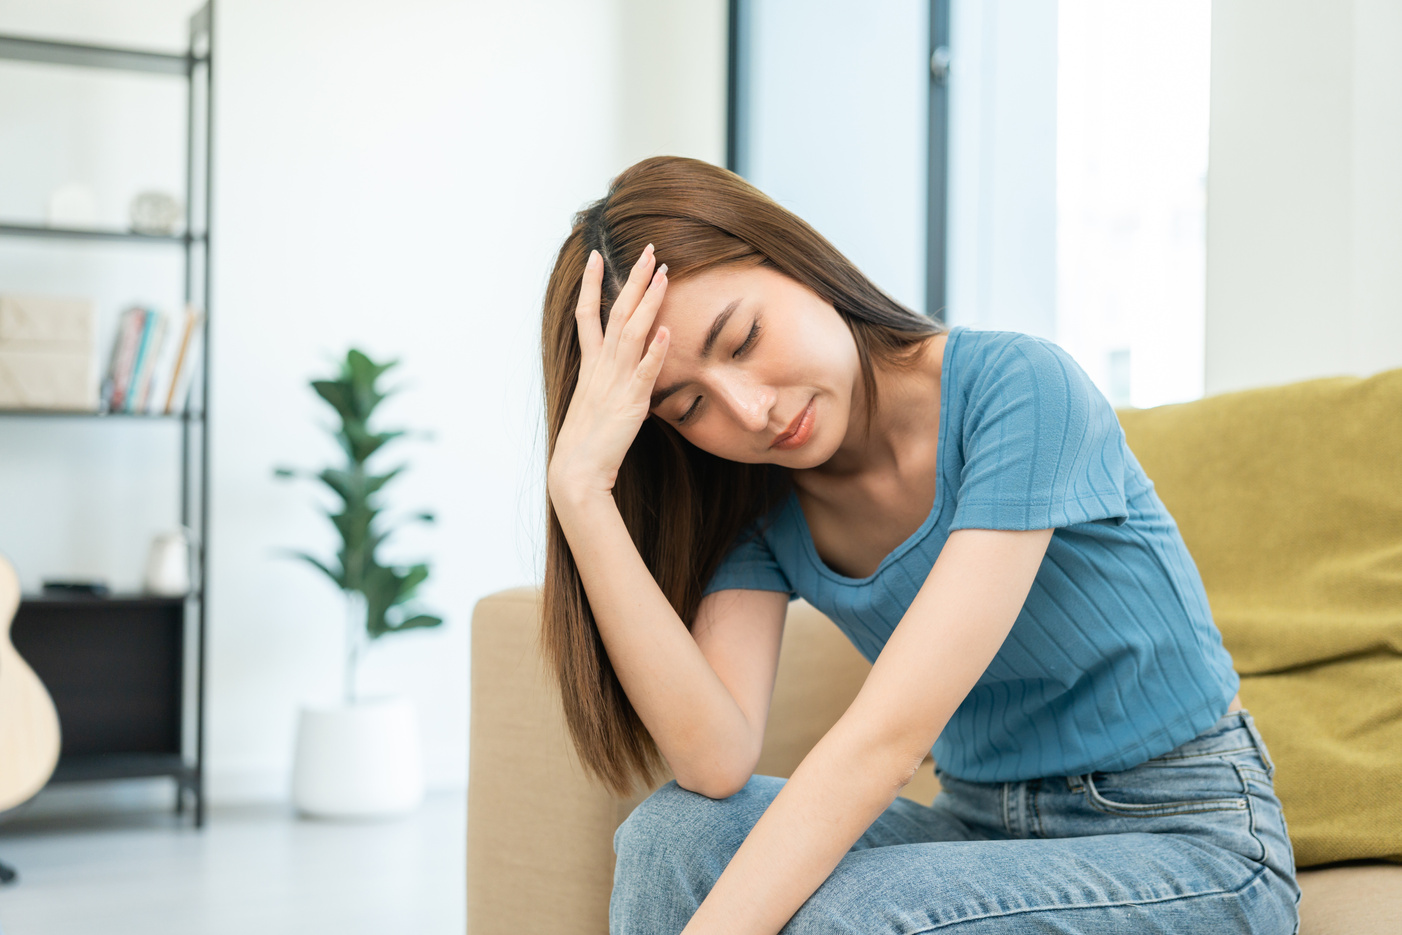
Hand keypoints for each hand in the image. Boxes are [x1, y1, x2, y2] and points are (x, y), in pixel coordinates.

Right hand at [547, 243, 669, 505]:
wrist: (577, 471)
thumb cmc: (587, 441)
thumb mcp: (598, 402)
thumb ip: (612, 381)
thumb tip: (630, 370)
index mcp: (590, 365)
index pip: (588, 314)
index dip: (592, 284)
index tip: (598, 256)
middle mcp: (601, 367)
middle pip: (615, 312)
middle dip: (631, 280)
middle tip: (647, 250)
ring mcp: (615, 382)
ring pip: (631, 332)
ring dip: (648, 302)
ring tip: (663, 274)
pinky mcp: (631, 402)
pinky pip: (644, 372)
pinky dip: (655, 351)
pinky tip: (667, 330)